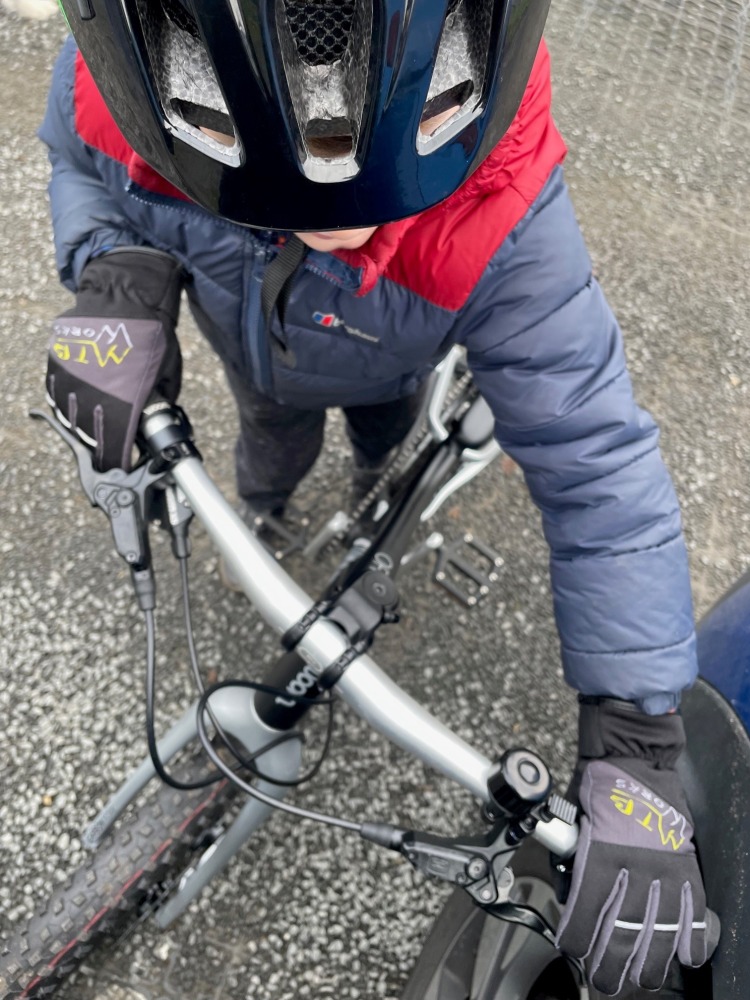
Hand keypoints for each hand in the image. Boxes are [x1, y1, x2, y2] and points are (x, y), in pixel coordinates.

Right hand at [47, 247, 182, 470]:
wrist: (125, 292)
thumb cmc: (152, 332)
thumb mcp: (168, 371)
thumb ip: (159, 400)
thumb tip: (154, 420)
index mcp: (125, 400)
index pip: (114, 444)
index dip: (114, 458)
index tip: (118, 464)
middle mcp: (94, 392)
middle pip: (88, 434)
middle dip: (97, 445)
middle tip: (104, 449)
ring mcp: (71, 375)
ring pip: (67, 415)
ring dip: (78, 425)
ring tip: (90, 427)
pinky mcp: (57, 359)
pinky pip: (54, 390)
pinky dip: (62, 401)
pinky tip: (74, 403)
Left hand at [555, 699, 718, 995]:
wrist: (634, 757)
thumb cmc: (599, 787)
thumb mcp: (576, 823)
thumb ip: (576, 862)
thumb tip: (571, 896)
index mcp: (599, 855)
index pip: (585, 912)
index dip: (576, 938)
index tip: (572, 949)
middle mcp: (632, 867)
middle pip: (621, 931)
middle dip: (611, 964)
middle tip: (605, 982)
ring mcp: (662, 867)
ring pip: (658, 930)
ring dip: (651, 962)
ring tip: (643, 980)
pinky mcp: (684, 864)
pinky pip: (692, 909)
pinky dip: (691, 937)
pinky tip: (685, 957)